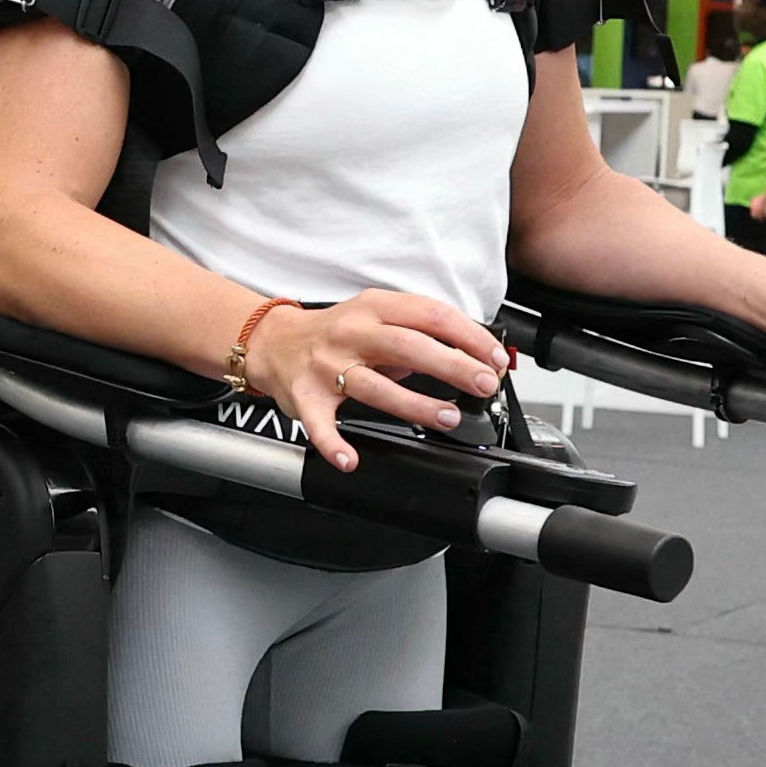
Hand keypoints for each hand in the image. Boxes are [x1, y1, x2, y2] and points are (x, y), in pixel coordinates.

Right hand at [239, 287, 511, 470]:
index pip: (431, 315)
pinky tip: (350, 459)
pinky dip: (334, 443)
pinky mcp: (306, 395)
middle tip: (483, 385)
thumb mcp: (376, 314)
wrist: (272, 342)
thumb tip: (469, 357)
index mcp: (375, 307)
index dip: (468, 336)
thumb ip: (416, 332)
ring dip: (414, 405)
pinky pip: (321, 424)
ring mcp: (327, 365)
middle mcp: (351, 333)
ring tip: (447, 418)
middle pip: (408, 346)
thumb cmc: (333, 332)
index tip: (493, 358)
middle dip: (452, 366)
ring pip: (374, 386)